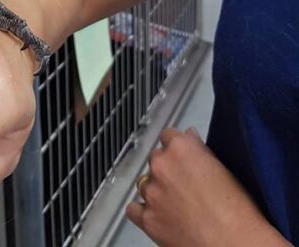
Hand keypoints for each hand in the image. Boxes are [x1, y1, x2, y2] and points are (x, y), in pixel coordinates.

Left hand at [127, 128, 284, 246]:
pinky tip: (158, 213)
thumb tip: (190, 139)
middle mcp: (162, 166)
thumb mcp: (225, 171)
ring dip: (157, 188)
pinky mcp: (147, 218)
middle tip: (185, 184)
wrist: (234, 246)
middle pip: (156, 158)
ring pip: (144, 182)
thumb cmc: (238, 213)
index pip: (168, 135)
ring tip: (177, 203)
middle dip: (168, 168)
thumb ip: (201, 150)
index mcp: (181, 148)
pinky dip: (143, 209)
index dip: (177, 146)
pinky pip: (133, 208)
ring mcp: (151, 192)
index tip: (182, 155)